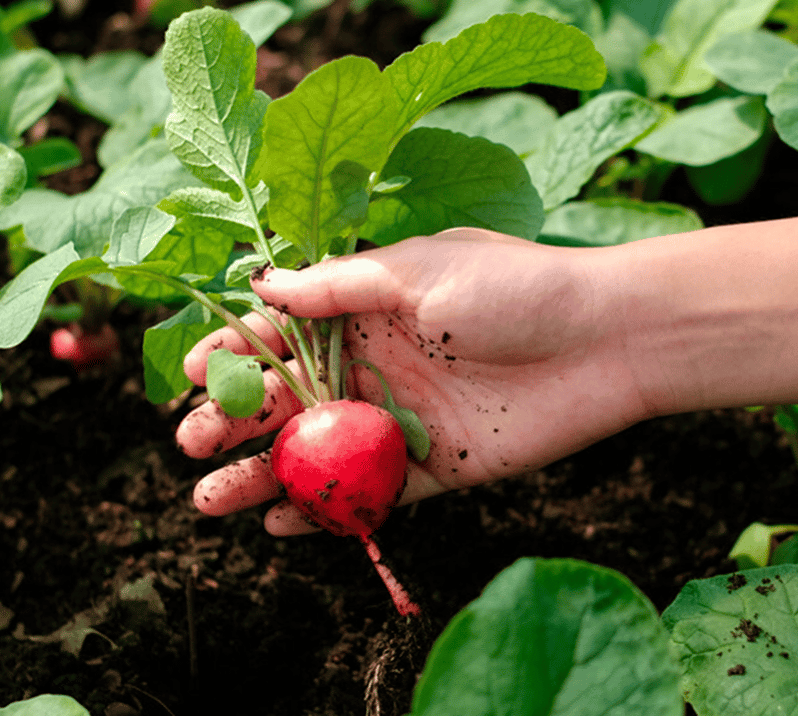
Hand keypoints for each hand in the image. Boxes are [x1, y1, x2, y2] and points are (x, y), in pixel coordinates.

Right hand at [176, 228, 648, 534]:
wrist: (609, 338)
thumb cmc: (517, 287)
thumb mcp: (418, 272)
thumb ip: (339, 288)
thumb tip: (260, 286)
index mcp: (370, 307)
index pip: (286, 332)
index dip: (235, 353)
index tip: (188, 376)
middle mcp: (380, 363)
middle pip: (291, 399)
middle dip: (234, 422)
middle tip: (191, 446)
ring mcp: (407, 418)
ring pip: (321, 453)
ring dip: (266, 476)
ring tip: (211, 500)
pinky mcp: (440, 466)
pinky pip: (375, 494)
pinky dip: (331, 510)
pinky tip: (284, 524)